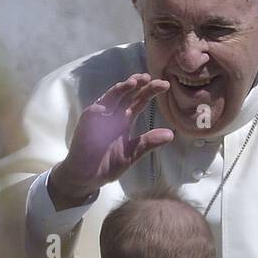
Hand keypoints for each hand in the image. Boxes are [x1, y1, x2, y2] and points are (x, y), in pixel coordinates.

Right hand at [49, 73, 172, 207]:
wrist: (86, 177)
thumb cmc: (106, 165)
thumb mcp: (132, 153)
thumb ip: (148, 142)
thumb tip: (171, 135)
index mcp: (124, 120)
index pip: (139, 102)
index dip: (150, 92)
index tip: (165, 85)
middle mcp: (113, 114)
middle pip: (129, 95)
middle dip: (142, 86)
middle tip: (156, 80)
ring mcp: (101, 115)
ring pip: (115, 95)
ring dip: (126, 86)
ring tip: (138, 80)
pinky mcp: (90, 118)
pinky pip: (101, 105)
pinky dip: (111, 96)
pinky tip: (122, 89)